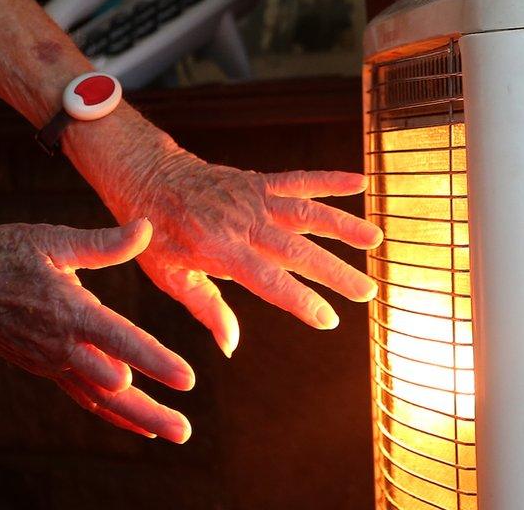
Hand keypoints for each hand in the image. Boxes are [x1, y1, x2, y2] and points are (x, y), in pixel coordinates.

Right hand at [0, 218, 193, 442]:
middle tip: (185, 432)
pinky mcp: (45, 368)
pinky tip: (140, 424)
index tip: (187, 378)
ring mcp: (52, 362)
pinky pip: (83, 398)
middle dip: (151, 408)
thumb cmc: (3, 254)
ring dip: (137, 418)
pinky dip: (112, 414)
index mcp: (69, 311)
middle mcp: (61, 345)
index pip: (121, 340)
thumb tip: (146, 227)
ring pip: (100, 400)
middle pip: (114, 387)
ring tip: (172, 433)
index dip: (155, 360)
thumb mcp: (52, 239)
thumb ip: (102, 243)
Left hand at [103, 151, 383, 356]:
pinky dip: (329, 180)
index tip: (328, 319)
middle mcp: (242, 222)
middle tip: (368, 292)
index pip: (268, 280)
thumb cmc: (155, 235)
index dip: (300, 300)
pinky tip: (359, 183)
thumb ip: (206, 308)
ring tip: (375, 240)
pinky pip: (297, 179)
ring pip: (306, 212)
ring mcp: (252, 198)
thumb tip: (231, 346)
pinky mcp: (257, 182)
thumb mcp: (169, 277)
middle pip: (297, 249)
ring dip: (343, 225)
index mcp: (219, 249)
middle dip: (335, 272)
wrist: (147, 177)